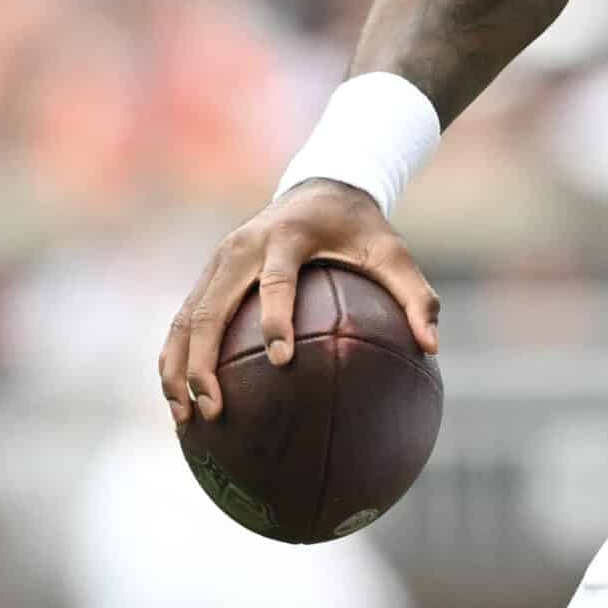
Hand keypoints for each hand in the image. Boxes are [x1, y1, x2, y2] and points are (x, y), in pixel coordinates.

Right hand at [160, 179, 439, 427]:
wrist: (320, 187)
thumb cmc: (362, 229)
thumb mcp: (394, 254)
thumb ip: (416, 297)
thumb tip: (432, 347)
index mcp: (288, 237)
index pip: (276, 280)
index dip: (276, 318)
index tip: (280, 360)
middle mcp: (242, 248)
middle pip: (209, 308)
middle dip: (204, 362)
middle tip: (215, 409)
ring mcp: (217, 262)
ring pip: (183, 319)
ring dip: (178, 370)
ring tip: (185, 419)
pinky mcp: (207, 276)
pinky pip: (182, 322)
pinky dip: (175, 362)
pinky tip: (183, 404)